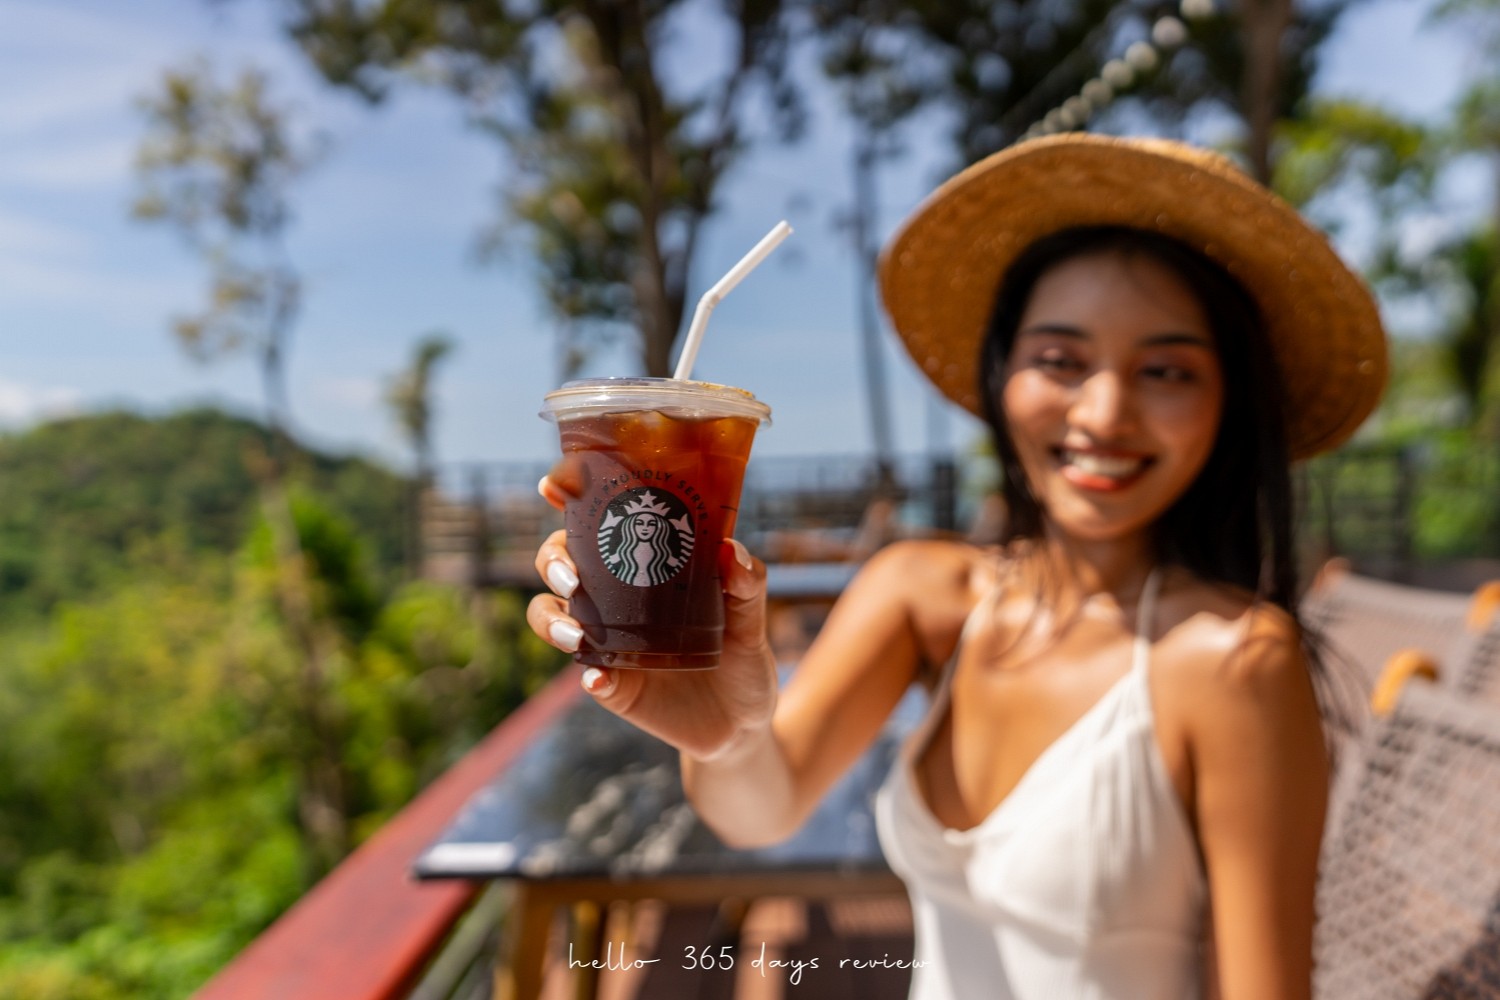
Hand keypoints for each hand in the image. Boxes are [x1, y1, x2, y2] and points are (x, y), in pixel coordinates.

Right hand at [526, 474, 779, 760]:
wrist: (744, 723)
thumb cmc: (742, 657)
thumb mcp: (752, 619)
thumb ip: (747, 585)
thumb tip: (729, 552)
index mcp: (641, 566)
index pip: (596, 525)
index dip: (568, 500)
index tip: (553, 486)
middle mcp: (613, 599)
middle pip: (557, 564)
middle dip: (552, 563)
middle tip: (573, 578)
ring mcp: (607, 642)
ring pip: (551, 618)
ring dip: (553, 622)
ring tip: (578, 636)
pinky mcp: (614, 686)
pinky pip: (590, 678)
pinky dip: (591, 677)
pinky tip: (600, 679)